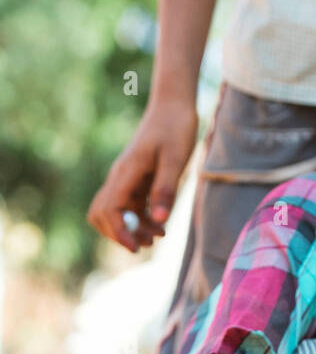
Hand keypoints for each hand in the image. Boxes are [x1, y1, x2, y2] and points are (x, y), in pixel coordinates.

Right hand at [87, 96, 197, 251]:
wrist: (173, 107)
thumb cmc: (175, 129)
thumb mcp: (175, 159)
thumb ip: (166, 189)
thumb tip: (159, 220)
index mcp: (126, 172)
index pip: (110, 209)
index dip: (119, 232)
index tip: (135, 247)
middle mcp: (120, 177)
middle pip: (102, 214)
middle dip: (120, 233)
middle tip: (144, 244)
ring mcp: (127, 180)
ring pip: (116, 213)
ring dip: (133, 230)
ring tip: (158, 236)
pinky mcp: (136, 181)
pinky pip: (130, 208)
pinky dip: (141, 221)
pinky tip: (160, 226)